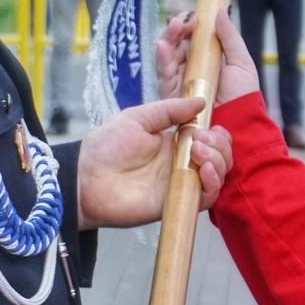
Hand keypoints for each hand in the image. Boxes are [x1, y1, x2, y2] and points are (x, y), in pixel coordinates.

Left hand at [77, 96, 231, 229]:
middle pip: (219, 157)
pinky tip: (204, 169)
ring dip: (218, 161)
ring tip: (199, 151)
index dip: (217, 134)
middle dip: (219, 145)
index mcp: (174, 143)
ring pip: (217, 176)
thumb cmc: (106, 147)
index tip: (210, 126)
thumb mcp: (138, 118)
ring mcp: (180, 184)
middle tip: (200, 138)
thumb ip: (169, 110)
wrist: (85, 177)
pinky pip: (205, 198)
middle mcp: (182, 164)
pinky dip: (212, 183)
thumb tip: (201, 101)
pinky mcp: (176, 203)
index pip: (210, 140)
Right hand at [156, 11, 260, 107]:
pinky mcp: (172, 95)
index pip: (191, 37)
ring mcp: (179, 81)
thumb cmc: (243, 96)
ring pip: (167, 56)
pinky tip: (163, 45)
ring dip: (168, 38)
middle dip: (177, 29)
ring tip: (174, 26)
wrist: (240, 122)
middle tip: (183, 21)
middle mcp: (189, 69)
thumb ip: (230, 38)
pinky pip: (163, 75)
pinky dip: (162, 58)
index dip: (189, 25)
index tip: (195, 17)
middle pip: (176, 43)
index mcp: (205, 59)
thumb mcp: (240, 62)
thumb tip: (220, 11)